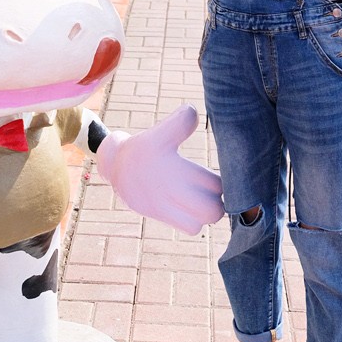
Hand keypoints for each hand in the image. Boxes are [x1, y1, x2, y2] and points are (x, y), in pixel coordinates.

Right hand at [95, 103, 224, 234]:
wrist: (115, 166)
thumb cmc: (142, 148)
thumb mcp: (160, 132)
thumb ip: (179, 123)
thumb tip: (193, 112)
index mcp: (178, 172)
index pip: (217, 185)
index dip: (225, 179)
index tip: (222, 172)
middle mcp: (173, 194)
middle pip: (213, 210)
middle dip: (218, 200)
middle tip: (213, 187)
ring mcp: (166, 209)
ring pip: (201, 223)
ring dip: (206, 213)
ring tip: (202, 197)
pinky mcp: (160, 217)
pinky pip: (190, 229)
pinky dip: (195, 221)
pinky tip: (190, 206)